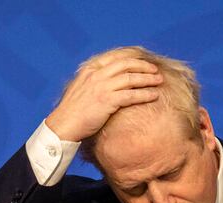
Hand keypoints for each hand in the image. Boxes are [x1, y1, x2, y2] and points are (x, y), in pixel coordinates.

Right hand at [45, 54, 162, 141]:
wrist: (63, 125)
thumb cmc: (73, 112)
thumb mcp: (81, 89)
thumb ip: (94, 82)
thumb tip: (109, 82)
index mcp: (90, 70)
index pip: (115, 57)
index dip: (132, 57)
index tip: (144, 60)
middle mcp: (96, 75)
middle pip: (126, 64)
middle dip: (143, 66)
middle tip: (155, 70)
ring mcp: (101, 87)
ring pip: (131, 78)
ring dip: (147, 79)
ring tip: (159, 81)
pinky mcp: (106, 101)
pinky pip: (131, 95)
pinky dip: (145, 94)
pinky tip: (154, 95)